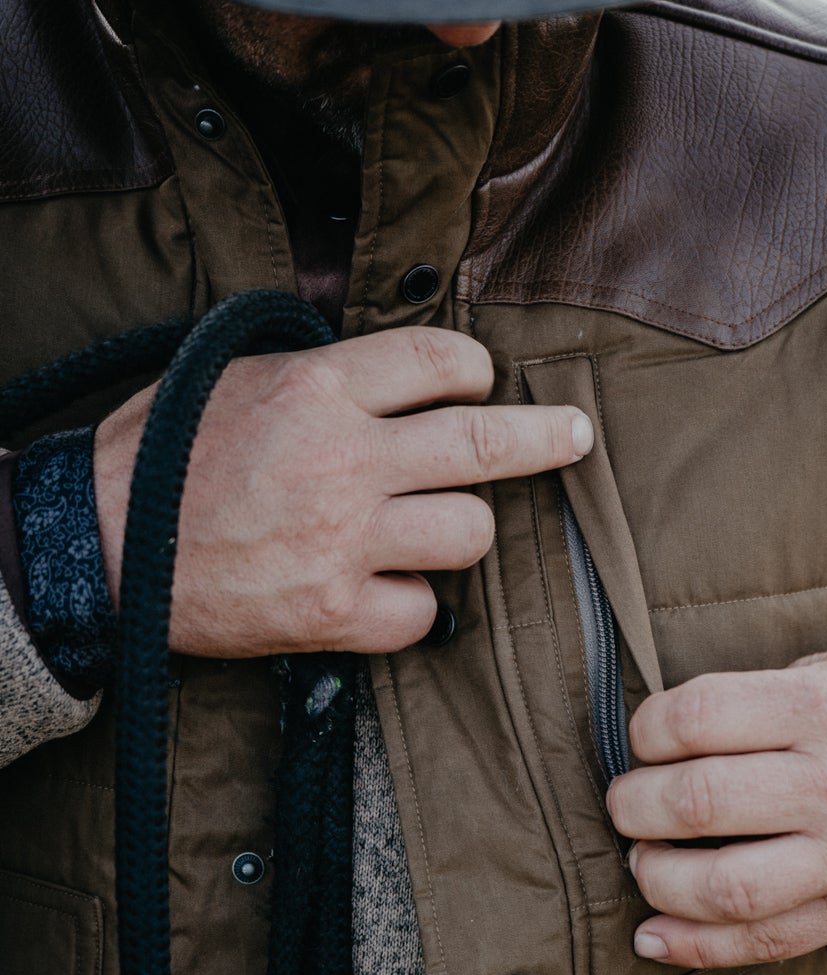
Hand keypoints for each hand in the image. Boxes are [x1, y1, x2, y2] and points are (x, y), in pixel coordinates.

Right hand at [93, 326, 591, 655]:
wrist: (103, 550)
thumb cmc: (168, 456)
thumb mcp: (243, 377)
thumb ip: (327, 371)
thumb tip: (406, 372)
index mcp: (320, 387)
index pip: (444, 361)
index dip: (475, 370)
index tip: (480, 383)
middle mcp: (344, 459)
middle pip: (487, 445)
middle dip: (547, 438)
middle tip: (575, 438)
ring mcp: (344, 540)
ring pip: (470, 532)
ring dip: (458, 530)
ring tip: (423, 530)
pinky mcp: (335, 612)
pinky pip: (425, 612)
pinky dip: (412, 605)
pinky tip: (380, 590)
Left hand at [606, 646, 826, 968]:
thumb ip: (760, 699)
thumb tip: (661, 739)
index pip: (697, 719)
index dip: (647, 731)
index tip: (645, 739)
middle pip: (697, 802)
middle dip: (634, 806)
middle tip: (627, 803)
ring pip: (722, 887)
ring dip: (656, 877)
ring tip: (642, 860)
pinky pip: (763, 943)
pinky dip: (693, 946)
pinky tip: (650, 935)